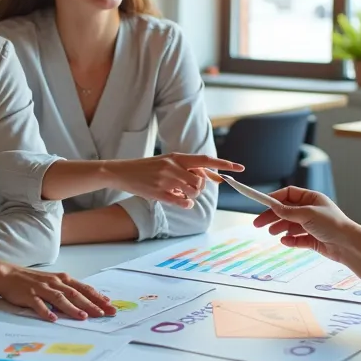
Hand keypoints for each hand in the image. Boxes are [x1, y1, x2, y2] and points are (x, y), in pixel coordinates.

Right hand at [0, 267, 118, 321]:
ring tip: (83, 317)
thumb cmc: (33, 280)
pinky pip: (38, 304)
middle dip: (91, 304)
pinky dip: (46, 311)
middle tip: (103, 313)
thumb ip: (68, 291)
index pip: (84, 288)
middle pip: (75, 294)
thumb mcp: (53, 282)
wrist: (8, 275)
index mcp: (62, 279)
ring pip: (60, 298)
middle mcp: (54, 282)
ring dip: (72, 308)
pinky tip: (53, 318)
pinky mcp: (29, 295)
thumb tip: (85, 302)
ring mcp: (41, 288)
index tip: (110, 305)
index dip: (97, 297)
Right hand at [109, 154, 243, 207]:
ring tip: (179, 193)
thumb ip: (191, 168)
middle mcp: (173, 167)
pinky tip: (178, 200)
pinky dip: (185, 204)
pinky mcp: (159, 193)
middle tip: (186, 188)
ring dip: (191, 197)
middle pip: (201, 182)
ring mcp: (165, 180)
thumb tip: (216, 176)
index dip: (224, 164)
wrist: (121, 172)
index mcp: (177, 157)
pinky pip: (183, 203)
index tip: (240, 168)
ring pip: (193, 193)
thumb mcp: (169, 163)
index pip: (206, 160)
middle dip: (199, 188)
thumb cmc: (147, 168)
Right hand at [252, 186, 358, 262]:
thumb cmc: (332, 224)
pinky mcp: (313, 240)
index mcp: (311, 199)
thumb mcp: (307, 214)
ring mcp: (312, 226)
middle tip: (258, 223)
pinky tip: (284, 241)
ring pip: (290, 225)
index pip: (289, 194)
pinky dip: (290, 240)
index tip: (262, 204)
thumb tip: (273, 208)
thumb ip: (288, 212)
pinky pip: (297, 239)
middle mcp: (311, 211)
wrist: (348, 245)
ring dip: (280, 228)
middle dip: (272, 216)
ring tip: (272, 233)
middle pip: (286, 211)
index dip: (275, 199)